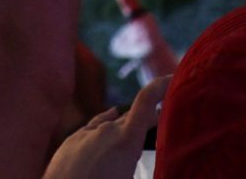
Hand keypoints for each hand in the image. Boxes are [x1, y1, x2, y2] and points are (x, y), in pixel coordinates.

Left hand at [42, 78, 164, 178]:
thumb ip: (141, 165)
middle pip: (132, 117)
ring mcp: (87, 133)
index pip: (147, 100)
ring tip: (132, 141)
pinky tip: (106, 131)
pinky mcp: (71, 140)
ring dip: (124, 129)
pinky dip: (104, 130)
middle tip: (162, 128)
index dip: (162, 85)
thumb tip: (167, 168)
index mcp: (126, 140)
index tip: (173, 77)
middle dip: (148, 120)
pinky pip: (93, 129)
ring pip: (111, 123)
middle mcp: (107, 130)